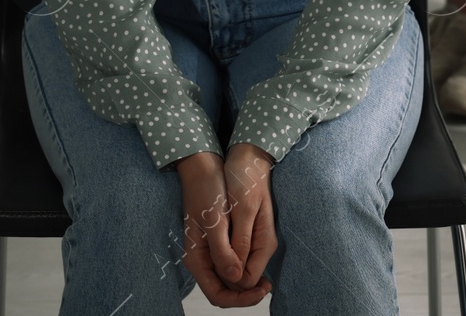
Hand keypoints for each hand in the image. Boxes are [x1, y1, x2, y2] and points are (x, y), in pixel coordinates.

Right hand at [176, 151, 270, 306]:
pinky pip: (231, 264)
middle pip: (224, 290)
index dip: (240, 299)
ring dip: (247, 283)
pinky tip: (258, 261)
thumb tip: (237, 277)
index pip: (218, 294)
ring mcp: (209, 252)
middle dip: (245, 293)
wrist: (204, 167)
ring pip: (229, 280)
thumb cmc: (207, 190)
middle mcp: (201, 259)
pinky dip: (245, 268)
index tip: (262, 289)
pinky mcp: (217, 243)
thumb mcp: (216, 220)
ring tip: (266, 277)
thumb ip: (224, 250)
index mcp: (196, 258)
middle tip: (268, 285)